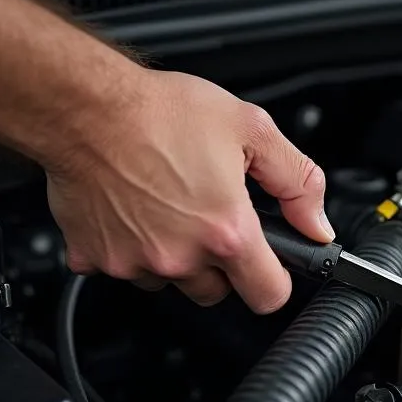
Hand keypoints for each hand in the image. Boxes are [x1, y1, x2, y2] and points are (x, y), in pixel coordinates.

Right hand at [46, 69, 332, 312]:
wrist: (84, 105)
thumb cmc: (161, 112)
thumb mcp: (253, 130)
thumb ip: (298, 182)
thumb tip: (318, 223)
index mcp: (226, 231)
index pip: (269, 296)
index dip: (276, 280)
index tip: (272, 264)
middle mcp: (180, 256)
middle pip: (218, 291)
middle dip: (223, 263)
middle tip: (213, 216)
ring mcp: (135, 262)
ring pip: (171, 282)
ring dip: (177, 256)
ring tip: (171, 205)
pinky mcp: (95, 258)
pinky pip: (125, 268)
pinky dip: (132, 247)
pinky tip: (136, 209)